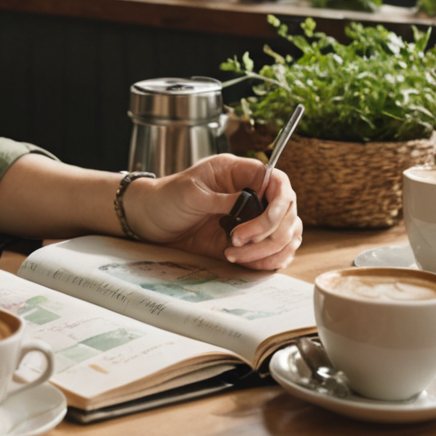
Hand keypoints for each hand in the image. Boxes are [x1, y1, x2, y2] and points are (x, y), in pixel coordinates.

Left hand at [122, 154, 301, 270]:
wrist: (148, 221)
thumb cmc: (165, 199)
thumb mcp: (191, 194)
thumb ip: (223, 199)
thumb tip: (250, 204)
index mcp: (238, 173)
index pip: (278, 182)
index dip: (279, 202)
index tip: (267, 220)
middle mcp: (250, 195)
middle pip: (288, 212)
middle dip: (268, 231)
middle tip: (237, 240)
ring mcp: (251, 220)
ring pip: (285, 235)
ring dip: (267, 250)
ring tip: (234, 254)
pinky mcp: (247, 242)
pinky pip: (274, 252)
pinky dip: (267, 261)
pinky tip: (243, 261)